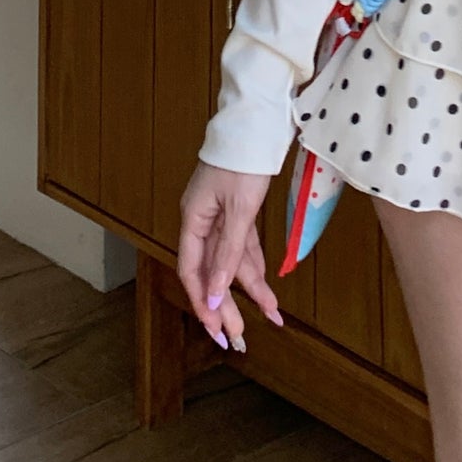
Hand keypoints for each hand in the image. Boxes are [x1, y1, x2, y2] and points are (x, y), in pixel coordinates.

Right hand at [178, 161, 282, 353]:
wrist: (258, 121)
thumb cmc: (244, 160)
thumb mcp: (240, 209)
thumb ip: (227, 253)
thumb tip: (215, 295)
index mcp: (193, 220)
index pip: (193, 272)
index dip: (204, 303)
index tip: (217, 331)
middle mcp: (202, 220)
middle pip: (212, 272)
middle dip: (227, 306)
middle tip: (239, 340)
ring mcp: (221, 214)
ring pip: (232, 261)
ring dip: (248, 289)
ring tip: (268, 316)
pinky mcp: (239, 208)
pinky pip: (245, 245)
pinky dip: (255, 265)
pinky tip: (267, 288)